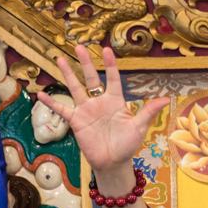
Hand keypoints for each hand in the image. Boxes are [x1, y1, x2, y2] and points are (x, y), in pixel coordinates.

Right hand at [37, 47, 169, 178]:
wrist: (113, 162)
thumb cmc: (127, 144)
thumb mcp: (139, 127)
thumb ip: (149, 111)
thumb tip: (166, 99)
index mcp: (115, 101)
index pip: (112, 78)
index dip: (109, 65)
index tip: (105, 49)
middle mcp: (99, 102)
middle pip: (90, 78)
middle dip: (85, 62)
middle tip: (79, 45)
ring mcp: (86, 111)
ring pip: (75, 88)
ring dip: (67, 74)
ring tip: (59, 58)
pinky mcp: (76, 122)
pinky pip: (62, 110)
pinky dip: (52, 103)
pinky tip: (41, 94)